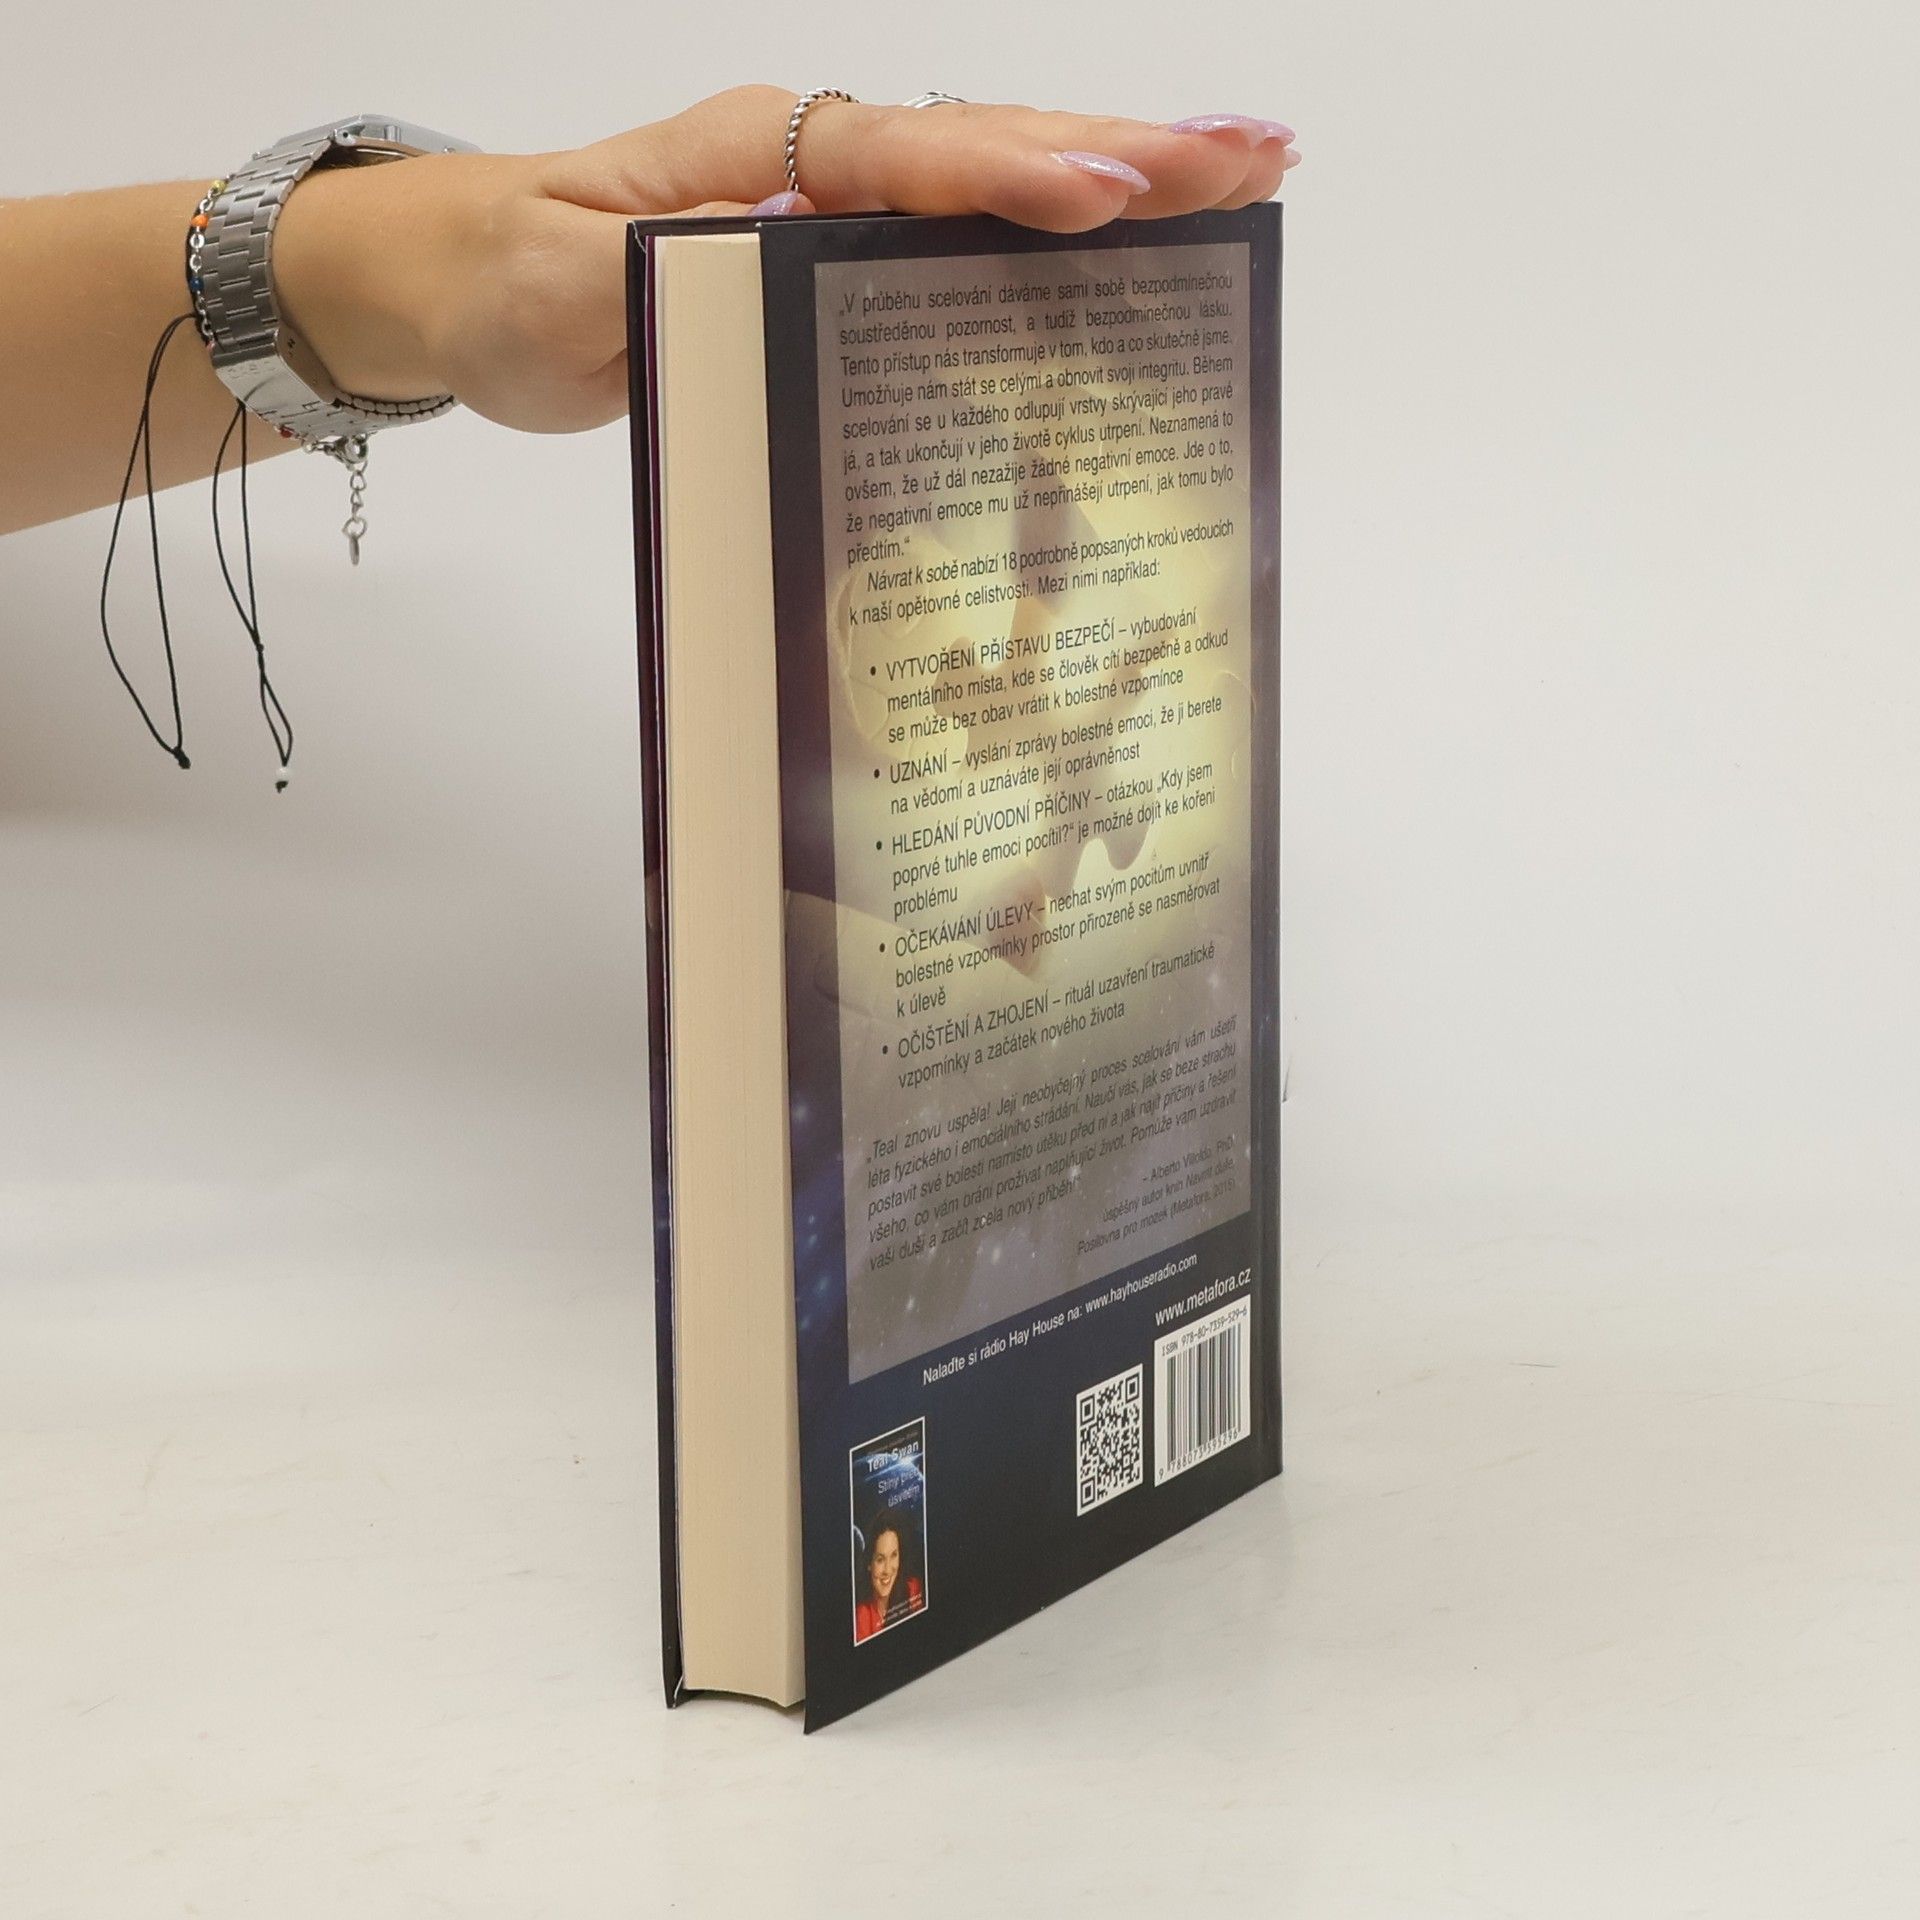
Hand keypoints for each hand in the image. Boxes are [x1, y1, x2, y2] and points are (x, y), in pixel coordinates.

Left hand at [274, 87, 1297, 436]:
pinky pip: (966, 238)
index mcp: (755, 155)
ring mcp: (832, 205)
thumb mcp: (563, 289)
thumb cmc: (504, 280)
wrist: (457, 285)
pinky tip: (1134, 245)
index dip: (1009, 179)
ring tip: (1248, 172)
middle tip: (1259, 155)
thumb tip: (797, 258)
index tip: (1111, 199)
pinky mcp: (837, 255)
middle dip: (1127, 149)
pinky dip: (1058, 238)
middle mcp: (811, 161)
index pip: (904, 159)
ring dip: (1125, 175)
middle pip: (990, 141)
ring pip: (997, 176)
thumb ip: (673, 275)